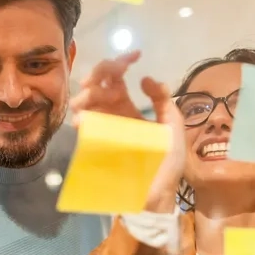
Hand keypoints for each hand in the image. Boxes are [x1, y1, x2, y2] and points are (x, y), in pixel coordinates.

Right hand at [71, 50, 185, 212]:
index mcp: (130, 106)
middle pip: (98, 85)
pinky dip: (81, 120)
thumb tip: (144, 79)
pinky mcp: (94, 146)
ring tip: (84, 102)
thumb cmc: (167, 165)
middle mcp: (113, 113)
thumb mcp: (173, 130)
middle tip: (100, 80)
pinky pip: (83, 128)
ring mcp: (102, 129)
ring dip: (85, 96)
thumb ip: (164, 102)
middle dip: (97, 76)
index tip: (131, 57)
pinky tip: (82, 121)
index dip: (120, 62)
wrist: (156, 197)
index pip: (118, 77)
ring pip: (86, 102)